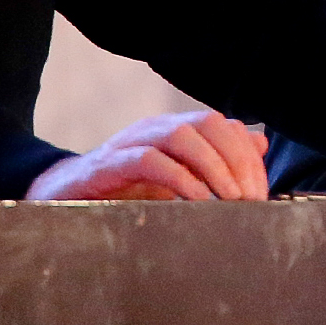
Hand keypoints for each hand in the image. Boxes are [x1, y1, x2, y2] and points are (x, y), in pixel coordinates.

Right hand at [24, 110, 271, 201]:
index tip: (262, 193)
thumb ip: (217, 162)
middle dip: (237, 160)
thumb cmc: (125, 192)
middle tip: (251, 199)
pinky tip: (197, 200)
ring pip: (180, 135)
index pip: (225, 127)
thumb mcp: (177, 179)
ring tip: (231, 199)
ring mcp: (130, 142)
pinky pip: (148, 160)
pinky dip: (178, 177)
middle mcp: (155, 128)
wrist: (63, 200)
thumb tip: (260, 143)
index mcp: (176, 130)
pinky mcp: (108, 165)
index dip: (249, 157)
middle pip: (209, 124)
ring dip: (213, 166)